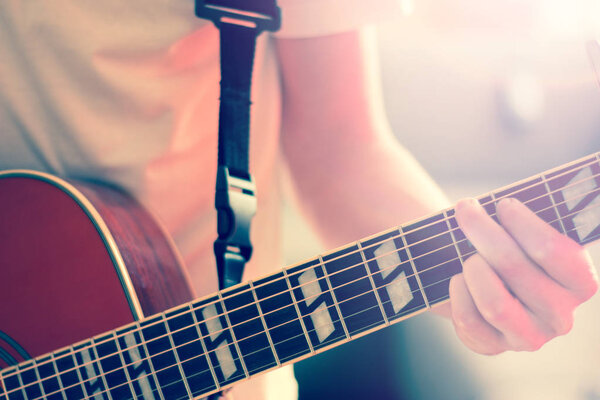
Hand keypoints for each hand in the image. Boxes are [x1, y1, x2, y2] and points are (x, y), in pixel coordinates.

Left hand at [448, 197, 597, 354]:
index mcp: (580, 282)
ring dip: (473, 269)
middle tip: (466, 209)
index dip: (526, 225)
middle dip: (485, 233)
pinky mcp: (495, 346)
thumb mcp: (524, 234)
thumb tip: (502, 203)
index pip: (556, 252)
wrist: (485, 283)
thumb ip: (523, 221)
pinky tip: (456, 279)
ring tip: (467, 254)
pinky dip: (457, 294)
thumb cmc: (509, 248)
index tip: (503, 204)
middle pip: (517, 269)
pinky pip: (469, 320)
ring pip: (495, 303)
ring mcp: (529, 336)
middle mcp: (560, 316)